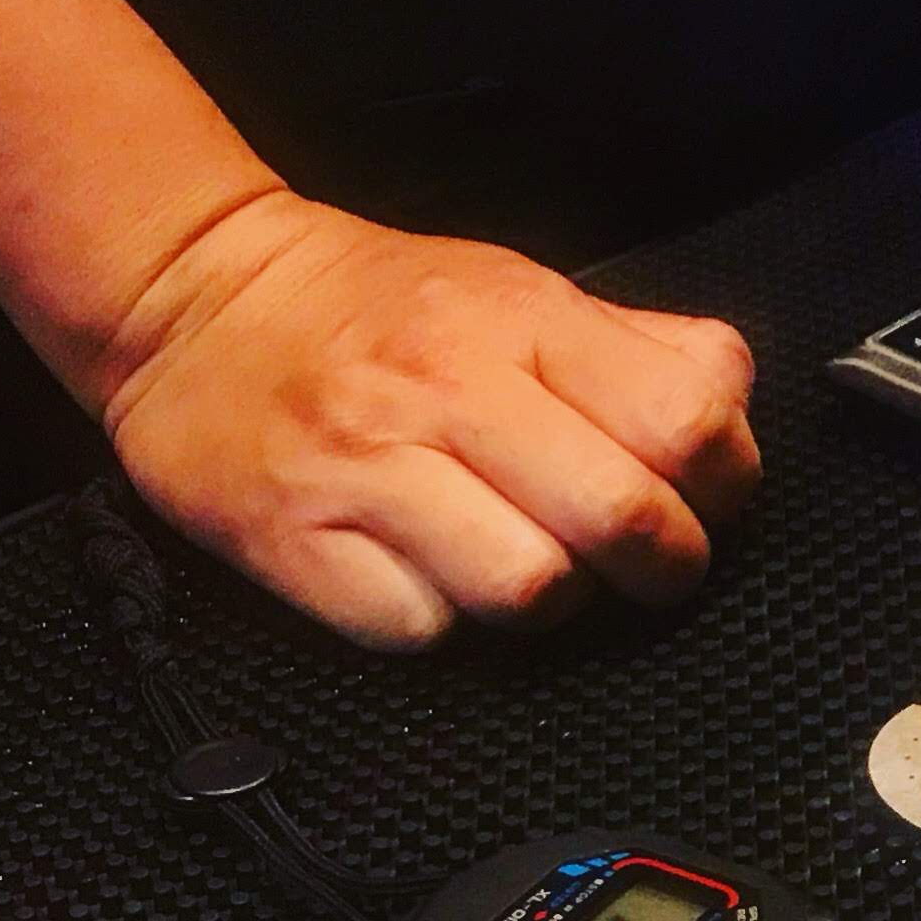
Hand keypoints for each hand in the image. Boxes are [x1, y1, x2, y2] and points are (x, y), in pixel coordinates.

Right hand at [92, 189, 759, 649]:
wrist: (189, 296)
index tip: (701, 501)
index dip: (722, 485)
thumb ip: (641, 346)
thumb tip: (731, 404)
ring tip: (527, 567)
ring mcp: (366, 467)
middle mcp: (447, 387)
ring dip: (548, 599)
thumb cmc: (375, 309)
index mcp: (522, 321)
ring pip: (529, 588)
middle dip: (660, 566)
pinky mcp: (292, 539)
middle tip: (638, 566)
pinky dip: (436, 624)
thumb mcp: (522, 290)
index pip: (687, 421)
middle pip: (622, 519)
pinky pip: (416, 629)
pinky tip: (426, 579)